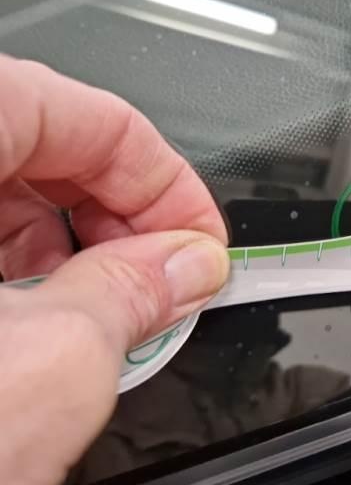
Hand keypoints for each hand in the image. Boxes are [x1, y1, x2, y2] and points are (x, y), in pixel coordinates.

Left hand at [0, 56, 229, 484]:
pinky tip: (36, 316)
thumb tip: (188, 265)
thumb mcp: (46, 368)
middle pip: (40, 141)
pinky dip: (10, 265)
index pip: (90, 116)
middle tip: (164, 278)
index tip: (198, 242)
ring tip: (102, 310)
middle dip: (118, 215)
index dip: (167, 183)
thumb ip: (135, 294)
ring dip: (66, 244)